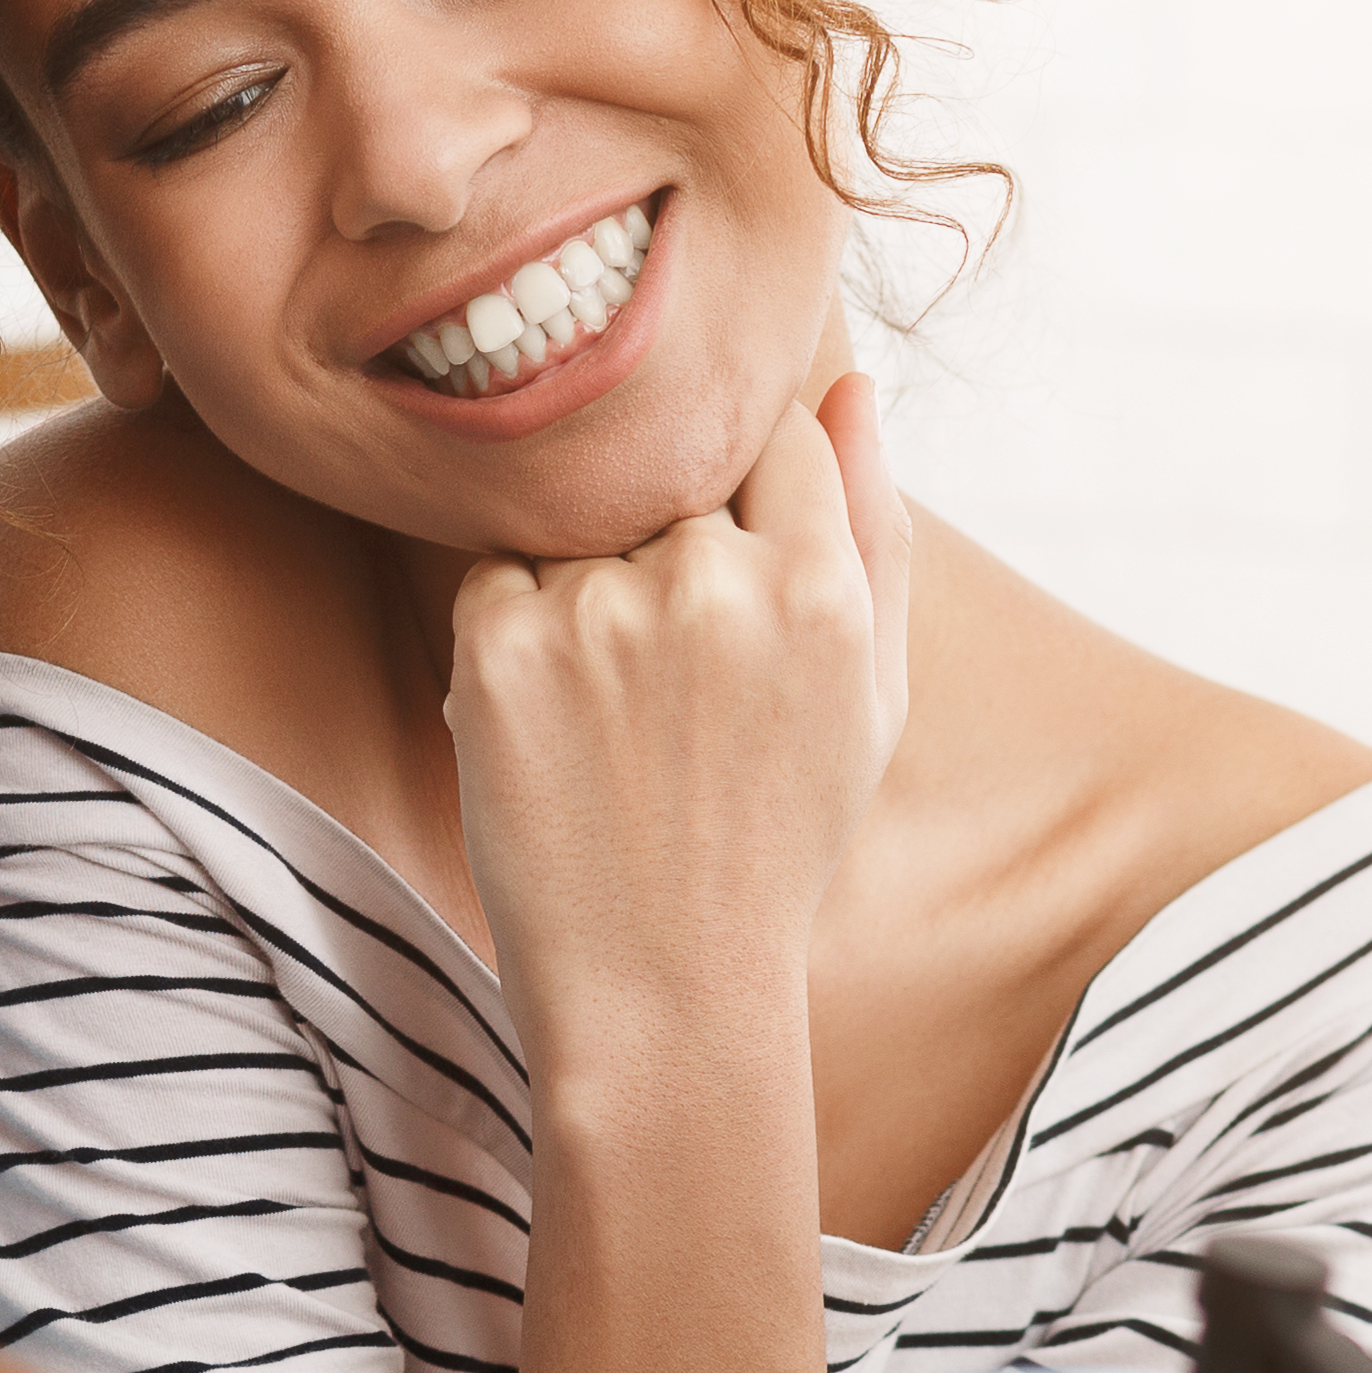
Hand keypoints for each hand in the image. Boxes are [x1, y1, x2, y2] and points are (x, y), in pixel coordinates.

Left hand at [444, 369, 910, 1043]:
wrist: (661, 986)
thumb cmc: (777, 837)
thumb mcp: (871, 693)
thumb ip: (876, 529)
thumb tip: (851, 385)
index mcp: (819, 586)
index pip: (768, 431)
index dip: (740, 485)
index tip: (729, 555)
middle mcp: (710, 581)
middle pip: (663, 472)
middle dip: (661, 537)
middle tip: (669, 665)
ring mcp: (597, 612)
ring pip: (574, 520)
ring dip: (585, 581)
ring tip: (617, 709)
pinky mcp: (497, 649)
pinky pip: (495, 574)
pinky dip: (514, 630)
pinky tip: (558, 725)